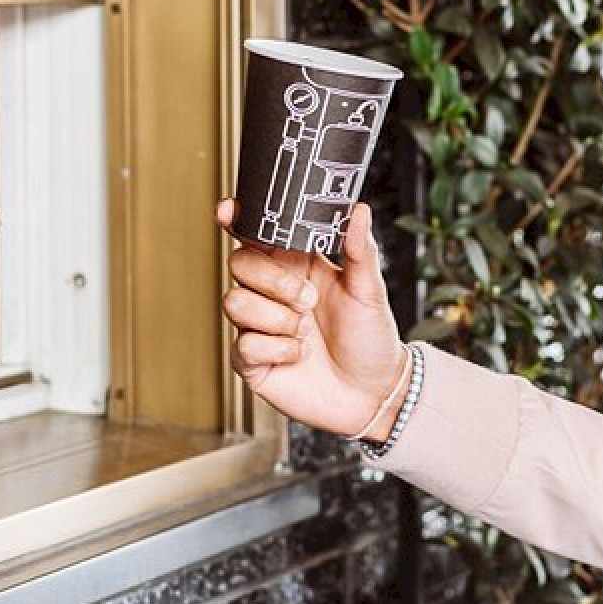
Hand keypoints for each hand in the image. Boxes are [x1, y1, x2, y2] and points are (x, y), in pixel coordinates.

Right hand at [217, 199, 406, 438]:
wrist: (373, 394)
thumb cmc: (370, 339)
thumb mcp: (369, 291)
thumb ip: (360, 250)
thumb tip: (358, 210)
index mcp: (296, 266)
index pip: (256, 235)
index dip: (236, 220)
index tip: (229, 212)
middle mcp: (272, 293)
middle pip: (239, 264)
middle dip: (273, 281)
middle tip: (308, 299)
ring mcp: (259, 326)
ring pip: (234, 302)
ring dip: (275, 317)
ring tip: (305, 330)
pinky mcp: (253, 361)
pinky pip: (243, 345)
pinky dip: (276, 349)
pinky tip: (298, 355)